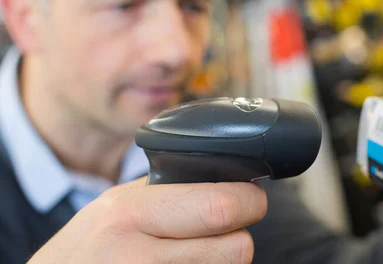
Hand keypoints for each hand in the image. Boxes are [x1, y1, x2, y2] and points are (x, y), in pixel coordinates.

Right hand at [28, 179, 266, 263]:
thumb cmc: (82, 252)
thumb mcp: (114, 207)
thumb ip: (166, 191)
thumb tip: (226, 177)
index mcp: (129, 214)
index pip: (219, 205)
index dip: (248, 201)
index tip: (250, 199)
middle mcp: (137, 257)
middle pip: (237, 248)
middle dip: (240, 236)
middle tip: (229, 230)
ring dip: (223, 262)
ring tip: (194, 253)